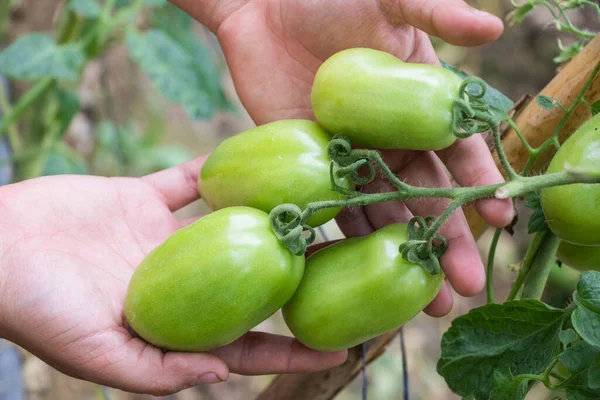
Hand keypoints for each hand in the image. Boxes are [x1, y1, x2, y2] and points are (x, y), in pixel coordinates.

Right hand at [0, 163, 346, 395]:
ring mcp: (162, 238)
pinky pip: (188, 179)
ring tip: (313, 208)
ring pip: (229, 227)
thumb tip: (224, 376)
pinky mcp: (143, 199)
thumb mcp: (95, 355)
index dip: (289, 354)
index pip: (244, 346)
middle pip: (249, 283)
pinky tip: (254, 156)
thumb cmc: (35, 310)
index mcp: (172, 324)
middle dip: (294, 281)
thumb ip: (158, 371)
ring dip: (268, 218)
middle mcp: (177, 281)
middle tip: (344, 270)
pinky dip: (215, 168)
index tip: (337, 352)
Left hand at [173, 0, 513, 314]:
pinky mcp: (311, 167)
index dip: (480, 183)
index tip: (499, 217)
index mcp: (416, 105)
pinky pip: (332, 211)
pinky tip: (363, 277)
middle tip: (465, 284)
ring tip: (427, 302)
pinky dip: (348, 243)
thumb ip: (435, 15)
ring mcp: (350, 158)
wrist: (263, 6)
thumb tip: (494, 30)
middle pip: (426, 196)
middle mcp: (389, 139)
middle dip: (449, 240)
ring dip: (404, 255)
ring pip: (384, 215)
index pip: (457, 151)